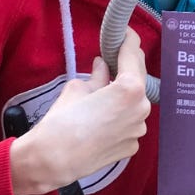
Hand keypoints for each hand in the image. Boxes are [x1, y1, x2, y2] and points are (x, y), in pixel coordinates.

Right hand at [10, 29, 149, 194]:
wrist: (53, 160)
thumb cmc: (62, 120)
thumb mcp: (77, 88)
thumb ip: (97, 76)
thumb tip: (102, 66)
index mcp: (130, 89)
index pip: (133, 55)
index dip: (129, 41)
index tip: (126, 34)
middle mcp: (141, 109)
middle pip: (138, 80)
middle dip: (128, 67)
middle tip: (115, 57)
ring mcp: (138, 131)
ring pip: (134, 105)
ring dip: (124, 96)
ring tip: (105, 94)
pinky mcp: (131, 147)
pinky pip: (129, 124)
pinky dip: (120, 118)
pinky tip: (103, 119)